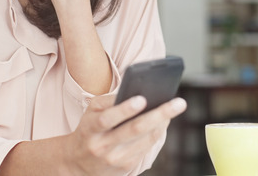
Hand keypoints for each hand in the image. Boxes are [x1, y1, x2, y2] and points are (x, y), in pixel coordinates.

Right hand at [62, 94, 186, 175]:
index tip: (142, 98)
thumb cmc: (89, 128)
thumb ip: (108, 101)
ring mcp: (115, 159)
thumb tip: (133, 90)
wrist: (78, 162)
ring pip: (145, 140)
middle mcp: (102, 146)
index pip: (107, 118)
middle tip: (178, 102)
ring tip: (175, 107)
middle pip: (134, 130)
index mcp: (90, 129)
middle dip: (159, 114)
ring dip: (163, 123)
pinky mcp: (125, 167)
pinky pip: (146, 148)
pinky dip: (157, 133)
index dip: (124, 110)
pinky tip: (164, 121)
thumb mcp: (90, 111)